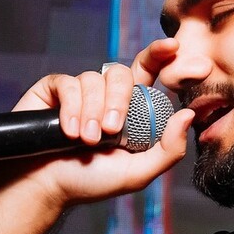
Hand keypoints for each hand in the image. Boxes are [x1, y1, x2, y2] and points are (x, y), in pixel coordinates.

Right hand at [0, 39, 192, 210]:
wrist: (45, 187)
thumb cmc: (90, 182)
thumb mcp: (137, 173)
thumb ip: (168, 149)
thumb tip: (188, 114)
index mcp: (130, 110)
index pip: (147, 72)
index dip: (159, 55)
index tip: (172, 46)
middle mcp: (105, 96)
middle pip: (121, 74)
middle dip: (117, 102)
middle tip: (109, 132)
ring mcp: (79, 91)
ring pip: (93, 79)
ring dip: (91, 112)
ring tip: (85, 140)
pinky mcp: (54, 90)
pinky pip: (68, 83)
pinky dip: (70, 108)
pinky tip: (67, 131)